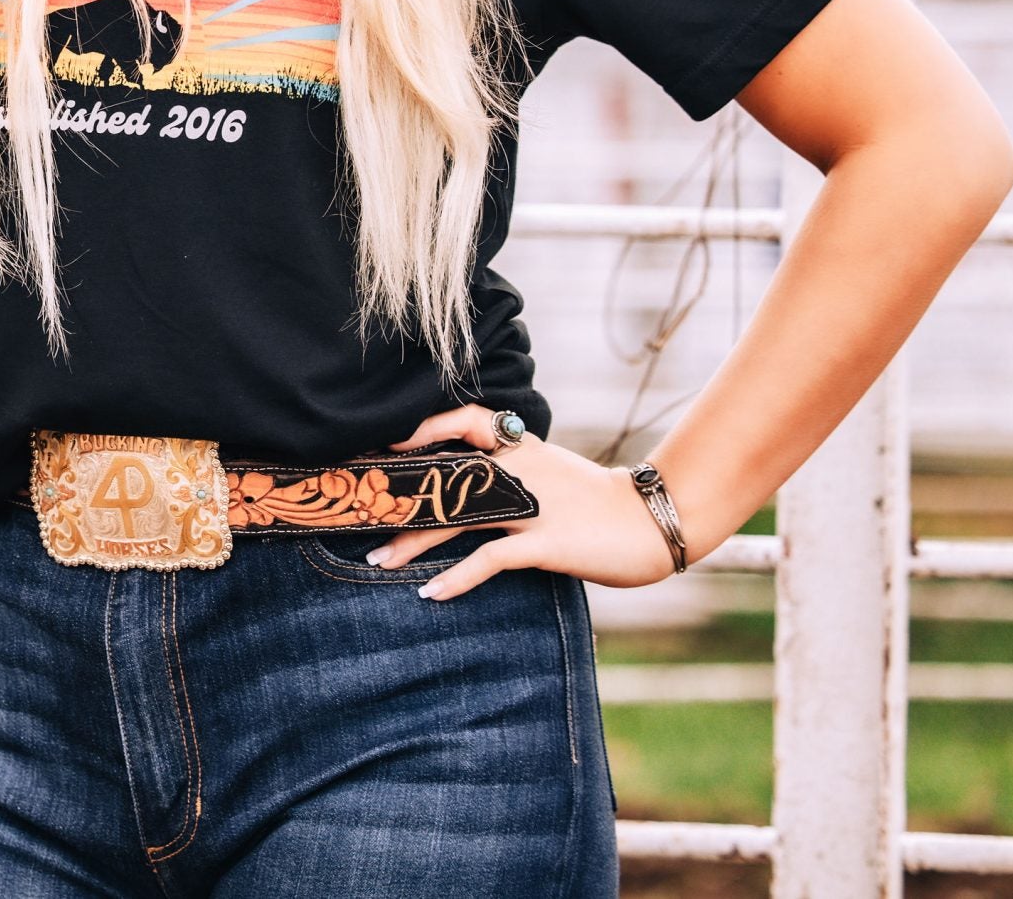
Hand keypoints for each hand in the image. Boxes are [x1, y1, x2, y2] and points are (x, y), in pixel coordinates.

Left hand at [370, 404, 680, 600]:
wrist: (651, 521)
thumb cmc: (599, 500)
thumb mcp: (552, 470)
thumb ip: (513, 469)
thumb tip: (469, 479)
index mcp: (523, 446)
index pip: (466, 420)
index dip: (425, 426)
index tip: (389, 442)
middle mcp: (519, 470)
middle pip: (445, 476)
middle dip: (400, 497)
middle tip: (361, 513)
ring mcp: (529, 506)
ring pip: (455, 518)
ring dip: (412, 541)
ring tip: (379, 560)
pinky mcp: (542, 542)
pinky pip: (488, 559)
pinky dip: (455, 577)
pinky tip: (430, 592)